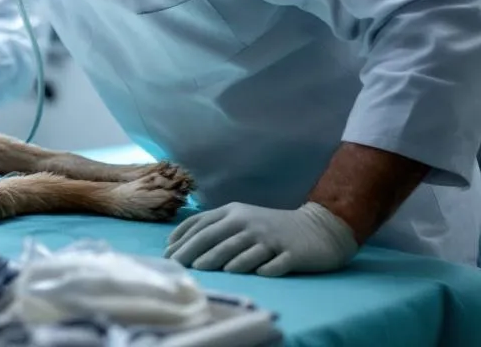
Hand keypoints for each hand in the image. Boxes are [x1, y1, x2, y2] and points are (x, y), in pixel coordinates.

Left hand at [165, 201, 358, 275]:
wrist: (318, 228)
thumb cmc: (271, 227)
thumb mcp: (241, 219)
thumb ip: (214, 227)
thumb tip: (178, 243)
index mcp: (234, 212)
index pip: (203, 224)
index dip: (183, 238)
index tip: (167, 253)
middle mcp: (250, 222)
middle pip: (216, 236)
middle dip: (193, 250)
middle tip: (177, 264)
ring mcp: (271, 238)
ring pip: (241, 249)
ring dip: (220, 258)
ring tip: (201, 268)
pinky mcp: (292, 253)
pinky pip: (275, 263)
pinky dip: (263, 268)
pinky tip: (253, 274)